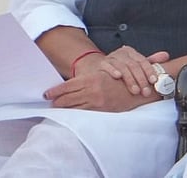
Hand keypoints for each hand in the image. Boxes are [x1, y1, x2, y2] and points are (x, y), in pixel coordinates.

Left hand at [44, 70, 159, 111]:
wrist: (139, 87)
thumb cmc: (122, 78)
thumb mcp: (104, 73)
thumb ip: (88, 79)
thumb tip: (71, 84)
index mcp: (92, 79)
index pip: (67, 86)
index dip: (55, 91)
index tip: (47, 94)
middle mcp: (92, 91)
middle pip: (67, 98)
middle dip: (57, 101)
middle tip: (50, 102)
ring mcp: (96, 102)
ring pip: (73, 107)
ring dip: (64, 108)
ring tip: (57, 108)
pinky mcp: (101, 110)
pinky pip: (84, 114)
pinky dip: (75, 114)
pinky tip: (70, 114)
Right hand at [95, 46, 169, 96]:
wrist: (99, 67)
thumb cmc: (121, 67)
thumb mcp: (135, 63)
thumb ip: (150, 61)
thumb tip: (166, 56)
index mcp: (131, 52)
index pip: (143, 61)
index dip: (149, 71)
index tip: (154, 81)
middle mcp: (121, 53)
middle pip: (134, 65)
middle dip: (141, 79)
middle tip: (145, 91)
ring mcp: (111, 58)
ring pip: (122, 67)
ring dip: (130, 79)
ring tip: (135, 90)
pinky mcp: (101, 64)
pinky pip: (107, 65)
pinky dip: (113, 70)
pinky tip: (118, 76)